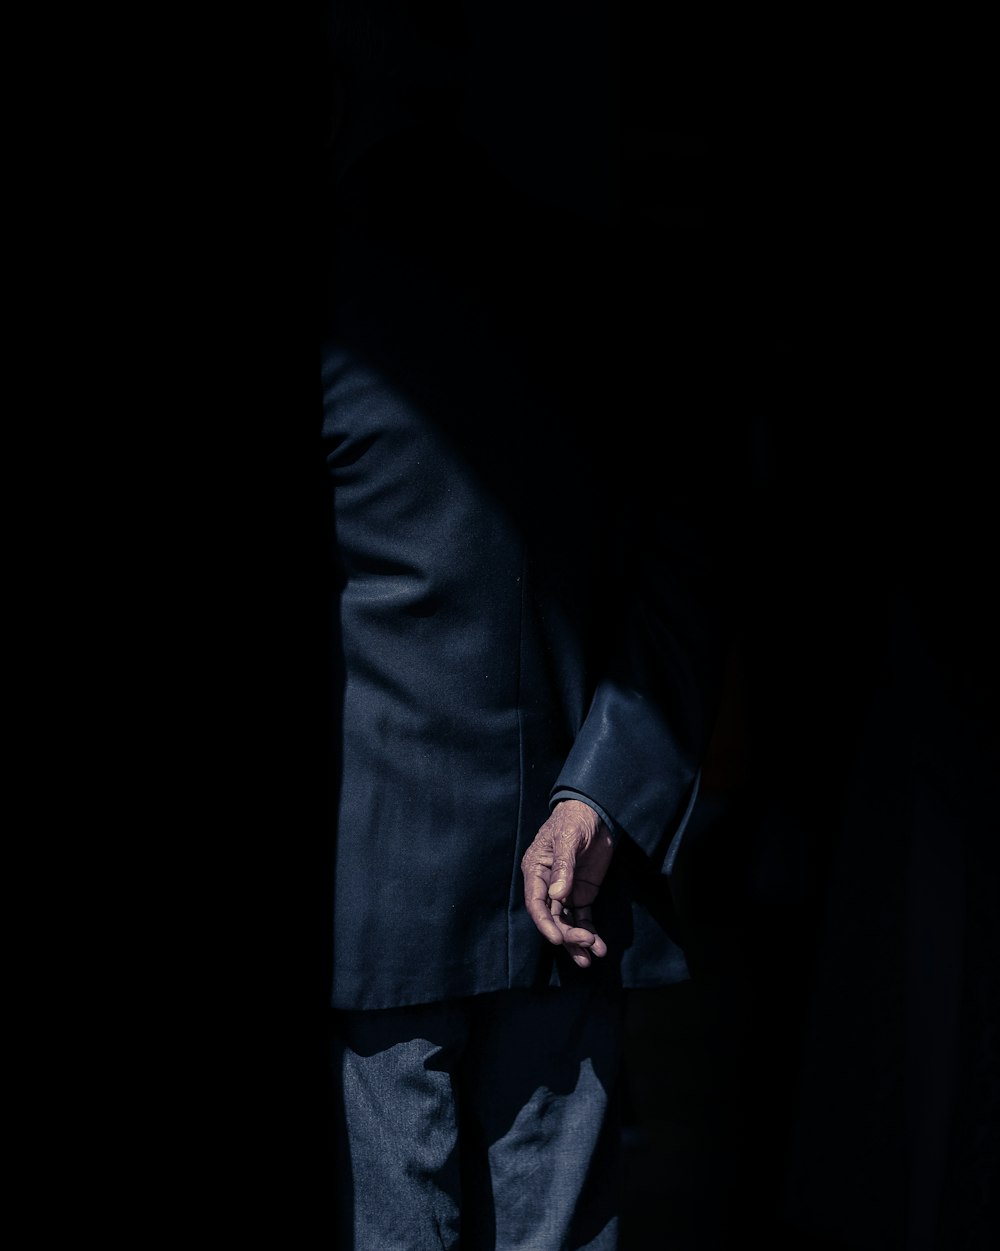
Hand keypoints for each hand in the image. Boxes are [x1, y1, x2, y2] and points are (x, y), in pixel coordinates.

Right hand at [521, 799, 613, 966]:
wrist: (596, 813)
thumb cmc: (574, 821)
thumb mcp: (567, 840)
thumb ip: (563, 866)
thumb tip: (557, 894)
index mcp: (536, 871)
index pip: (536, 904)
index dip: (545, 924)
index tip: (558, 939)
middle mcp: (547, 886)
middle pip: (553, 918)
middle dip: (568, 934)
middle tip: (586, 944)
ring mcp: (565, 892)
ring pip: (568, 923)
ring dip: (578, 940)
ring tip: (593, 955)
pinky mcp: (582, 894)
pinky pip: (584, 918)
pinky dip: (591, 932)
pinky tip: (600, 947)